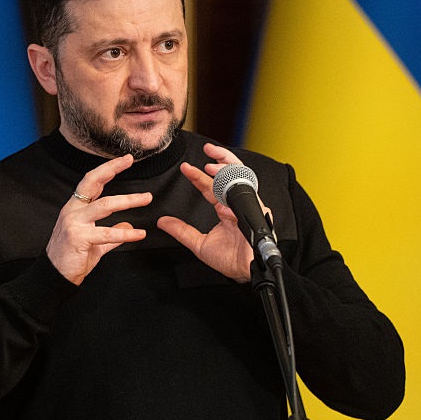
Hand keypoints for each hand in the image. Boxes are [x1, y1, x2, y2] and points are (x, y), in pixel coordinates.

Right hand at [46, 154, 152, 284]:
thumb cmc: (71, 258)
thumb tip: (127, 223)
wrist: (55, 277)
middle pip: (92, 183)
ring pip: (104, 206)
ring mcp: (74, 223)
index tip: (124, 160)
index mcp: (75, 209)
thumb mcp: (95, 242)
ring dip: (128, 201)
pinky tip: (139, 234)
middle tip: (129, 161)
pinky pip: (107, 233)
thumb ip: (112, 233)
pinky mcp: (78, 238)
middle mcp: (73, 211)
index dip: (107, 169)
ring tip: (146, 198)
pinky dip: (126, 233)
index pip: (91, 182)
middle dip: (111, 170)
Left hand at [157, 143, 266, 282]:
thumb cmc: (230, 260)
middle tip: (208, 149)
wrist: (246, 270)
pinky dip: (234, 194)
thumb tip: (163, 222)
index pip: (210, 186)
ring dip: (227, 169)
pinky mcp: (257, 211)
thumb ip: (181, 231)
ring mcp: (247, 206)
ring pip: (241, 179)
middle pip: (230, 175)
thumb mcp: (199, 244)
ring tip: (211, 165)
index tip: (185, 168)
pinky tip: (223, 198)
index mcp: (225, 209)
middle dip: (220, 159)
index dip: (197, 176)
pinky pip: (247, 196)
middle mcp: (236, 204)